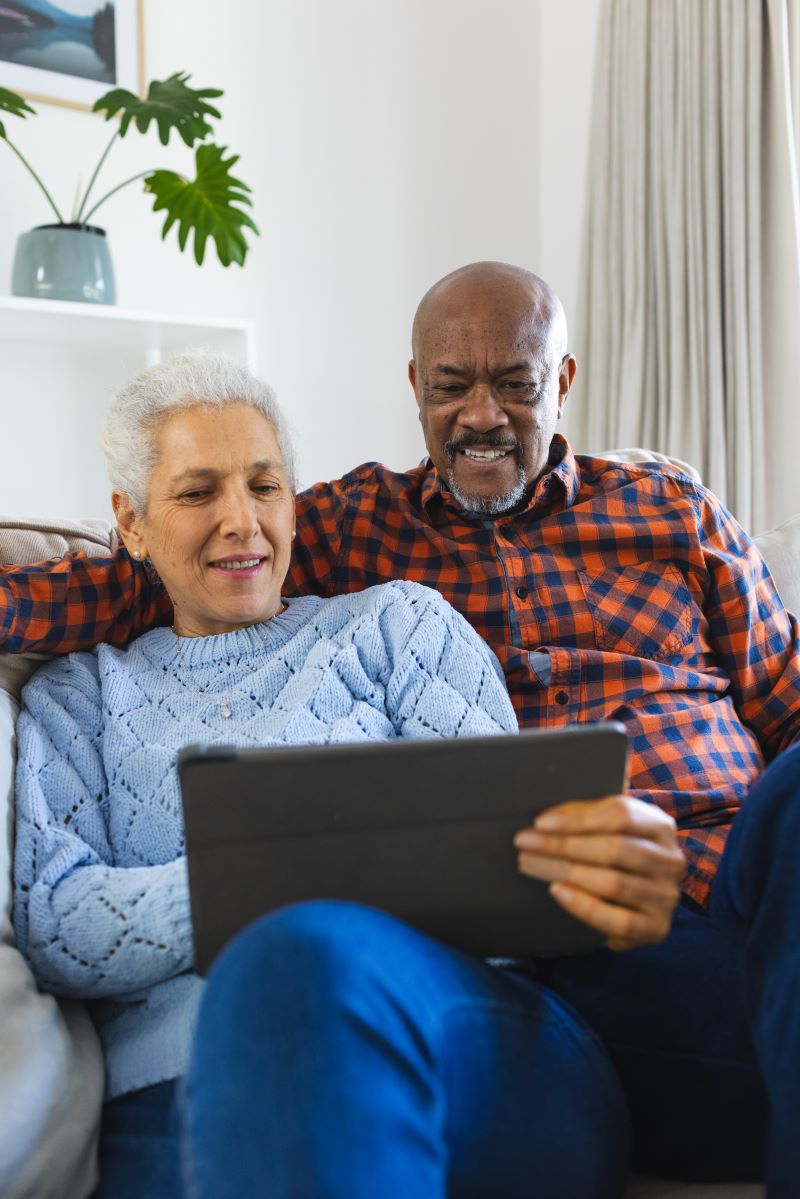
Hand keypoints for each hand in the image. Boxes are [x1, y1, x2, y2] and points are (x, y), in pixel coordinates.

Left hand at [513, 795, 684, 951]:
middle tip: (525, 844)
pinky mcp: (657, 928)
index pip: (621, 814)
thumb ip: (586, 816)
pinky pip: (619, 920)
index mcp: (660, 825)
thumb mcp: (609, 827)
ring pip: (614, 883)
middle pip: (614, 849)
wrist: (640, 896)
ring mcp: (666, 897)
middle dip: (563, 846)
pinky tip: (557, 892)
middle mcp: (671, 860)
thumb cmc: (615, 852)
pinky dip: (585, 907)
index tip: (540, 822)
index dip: (578, 818)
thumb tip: (545, 820)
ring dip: (566, 872)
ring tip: (531, 865)